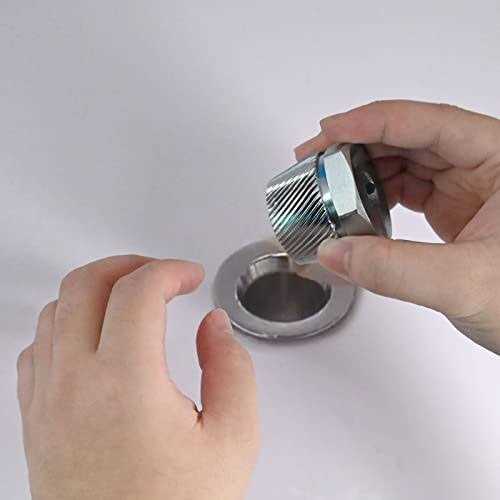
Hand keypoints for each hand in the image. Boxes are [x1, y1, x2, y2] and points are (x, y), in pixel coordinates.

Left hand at [17, 256, 258, 499]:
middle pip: (85, 284)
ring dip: (95, 290)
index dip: (170, 269)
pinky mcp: (35, 420)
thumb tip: (213, 326)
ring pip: (54, 310)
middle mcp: (75, 385)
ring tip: (129, 299)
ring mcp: (47, 401)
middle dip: (129, 265)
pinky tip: (91, 336)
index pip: (138, 291)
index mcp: (126, 384)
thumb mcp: (233, 439)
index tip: (191, 276)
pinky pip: (36, 348)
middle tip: (160, 274)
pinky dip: (64, 324)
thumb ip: (232, 369)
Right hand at [296, 100, 499, 354]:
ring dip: (363, 173)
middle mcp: (486, 164)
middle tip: (316, 161)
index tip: (328, 132)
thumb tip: (335, 252)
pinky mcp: (456, 209)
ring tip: (330, 187)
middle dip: (357, 147)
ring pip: (405, 162)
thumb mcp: (466, 283)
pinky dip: (377, 197)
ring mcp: (469, 186)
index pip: (427, 122)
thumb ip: (394, 269)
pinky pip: (408, 189)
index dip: (371, 122)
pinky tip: (358, 207)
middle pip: (409, 137)